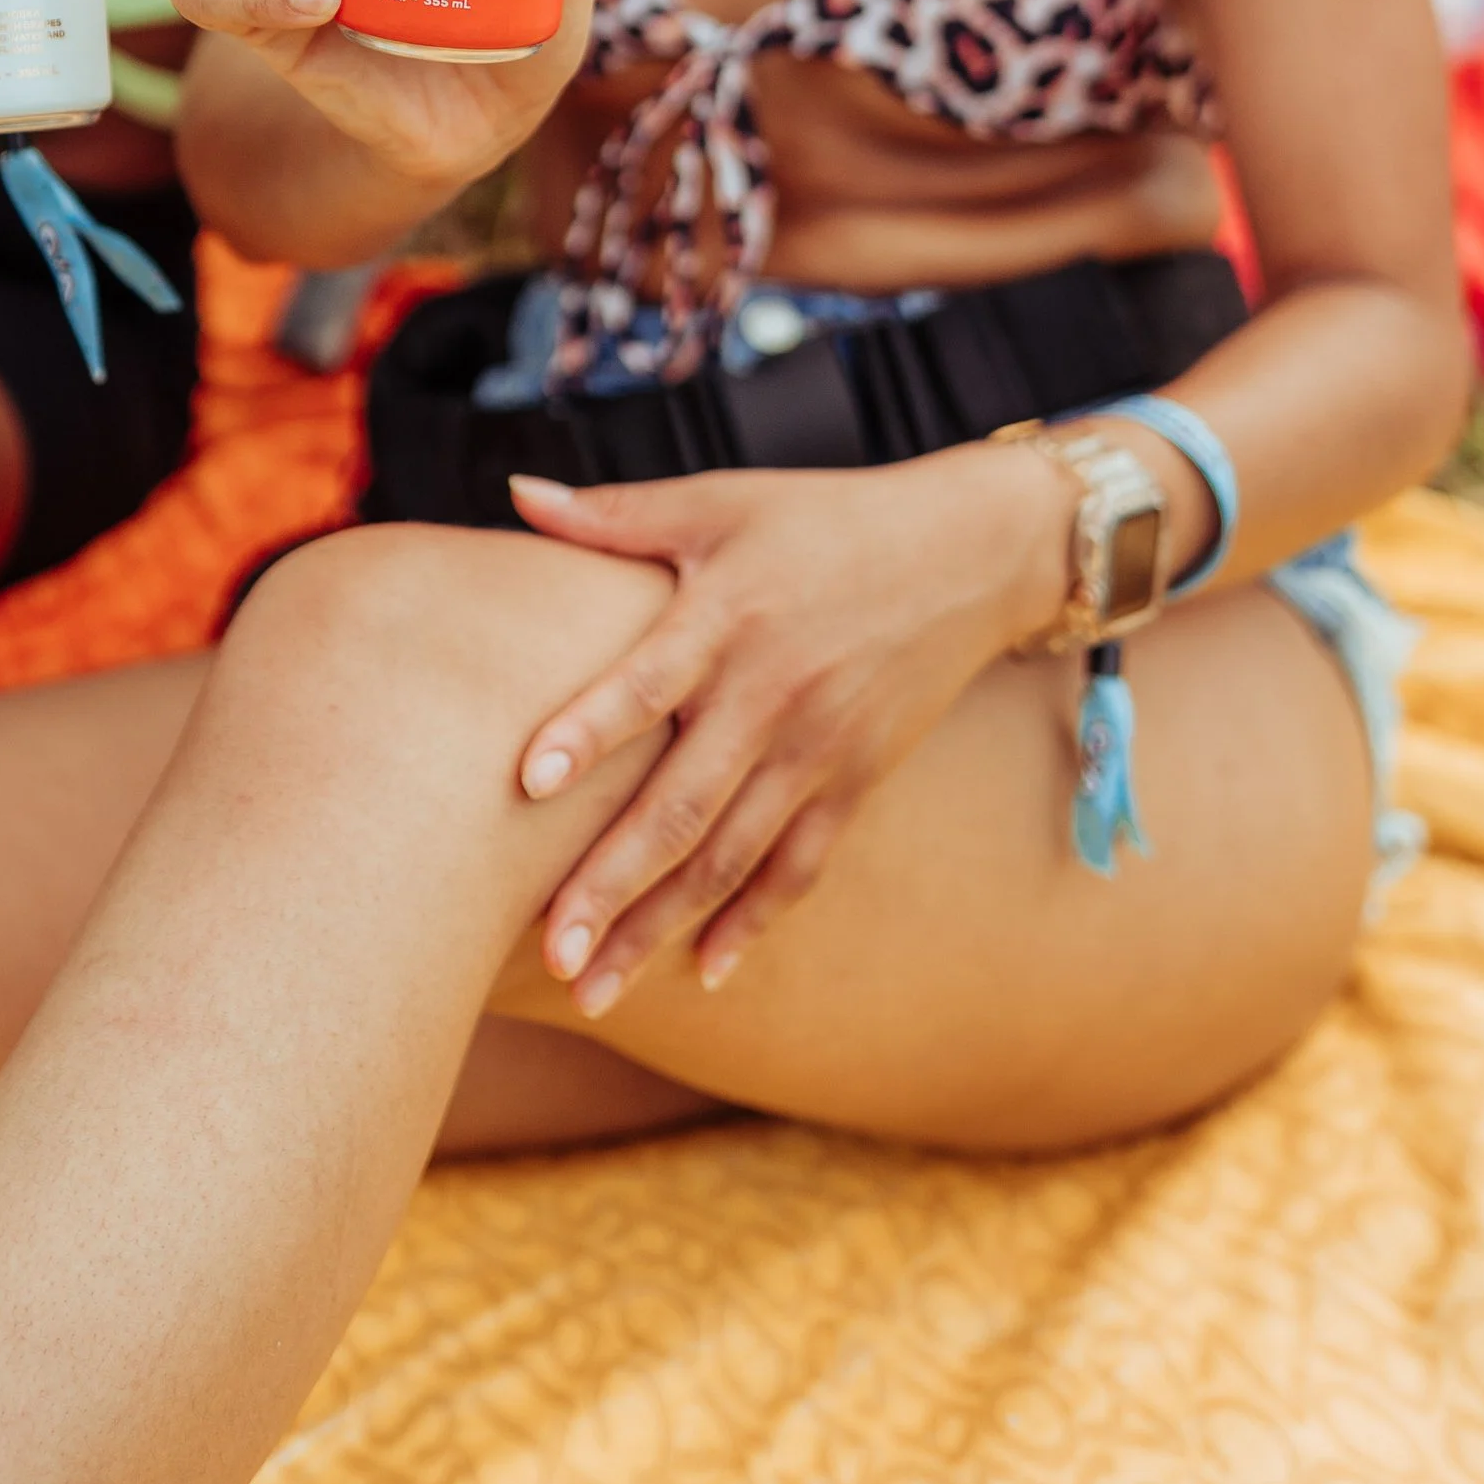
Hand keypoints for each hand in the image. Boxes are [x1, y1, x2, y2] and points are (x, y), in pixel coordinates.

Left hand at [509, 442, 1061, 1007]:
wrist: (967, 554)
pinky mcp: (855, 783)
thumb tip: (516, 495)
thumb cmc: (824, 520)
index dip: (590, 728)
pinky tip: (704, 975)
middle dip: (609, 885)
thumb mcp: (723, 501)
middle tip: (549, 952)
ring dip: (659, 928)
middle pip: (680, 804)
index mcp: (727, 618)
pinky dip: (753, 922)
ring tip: (594, 988)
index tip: (527, 783)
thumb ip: (616, 514)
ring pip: (728, 857)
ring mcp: (817, 750)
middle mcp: (770, 695)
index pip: (648, 681)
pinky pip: (799, 867)